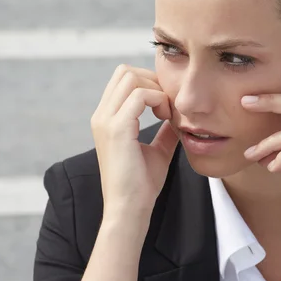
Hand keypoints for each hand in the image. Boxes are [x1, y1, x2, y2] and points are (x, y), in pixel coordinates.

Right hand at [91, 64, 178, 219]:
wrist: (130, 209)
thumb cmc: (141, 185)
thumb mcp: (156, 151)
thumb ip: (164, 132)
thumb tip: (178, 118)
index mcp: (106, 119)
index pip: (124, 80)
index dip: (149, 84)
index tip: (167, 105)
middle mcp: (101, 115)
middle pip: (125, 71)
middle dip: (152, 80)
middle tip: (168, 105)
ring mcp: (106, 120)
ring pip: (130, 77)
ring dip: (156, 89)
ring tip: (168, 113)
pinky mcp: (117, 128)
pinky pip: (140, 95)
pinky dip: (159, 100)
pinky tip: (167, 118)